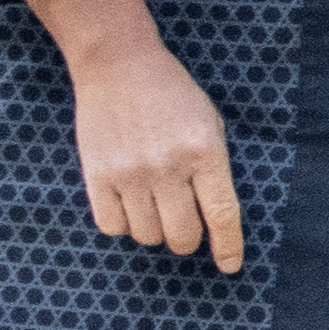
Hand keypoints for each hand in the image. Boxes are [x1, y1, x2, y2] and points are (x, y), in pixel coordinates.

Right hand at [28, 0, 242, 268]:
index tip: (230, 266)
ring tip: (153, 203)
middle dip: (187, 239)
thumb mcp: (208, 121)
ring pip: (147, 236)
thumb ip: (213, 168)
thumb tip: (215, 221)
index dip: (228, 247)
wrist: (118, 63)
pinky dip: (123, 224)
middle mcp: (168, 165)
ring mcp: (130, 173)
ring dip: (154, 229)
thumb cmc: (171, 94)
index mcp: (204, 150)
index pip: (222, 214)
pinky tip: (128, 202)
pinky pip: (113, 227)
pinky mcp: (98, 176)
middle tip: (184, 225)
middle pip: (182, 236)